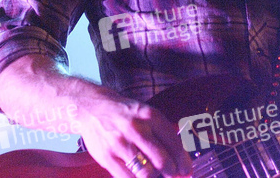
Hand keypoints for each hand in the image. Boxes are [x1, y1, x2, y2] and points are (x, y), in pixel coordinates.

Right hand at [76, 85, 191, 177]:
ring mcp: (120, 144)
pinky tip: (140, 177)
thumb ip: (163, 132)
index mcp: (151, 116)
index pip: (174, 143)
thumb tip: (181, 157)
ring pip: (146, 173)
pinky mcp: (107, 157)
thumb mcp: (146, 113)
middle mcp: (137, 129)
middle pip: (162, 160)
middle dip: (172, 173)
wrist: (92, 108)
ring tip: (157, 177)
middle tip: (174, 176)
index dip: (183, 161)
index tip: (187, 171)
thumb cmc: (125, 114)